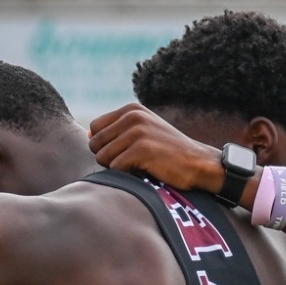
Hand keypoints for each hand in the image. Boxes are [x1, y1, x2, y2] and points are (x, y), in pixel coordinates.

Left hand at [89, 105, 224, 194]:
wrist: (198, 162)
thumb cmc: (167, 151)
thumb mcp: (143, 131)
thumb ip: (117, 130)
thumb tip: (88, 136)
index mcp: (131, 110)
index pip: (94, 128)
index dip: (103, 144)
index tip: (123, 151)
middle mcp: (133, 116)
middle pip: (95, 143)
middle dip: (107, 157)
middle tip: (131, 161)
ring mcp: (137, 131)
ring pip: (102, 156)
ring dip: (116, 167)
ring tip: (138, 165)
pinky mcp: (142, 149)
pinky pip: (115, 167)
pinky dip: (126, 174)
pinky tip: (144, 170)